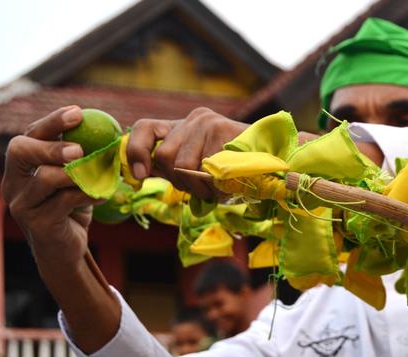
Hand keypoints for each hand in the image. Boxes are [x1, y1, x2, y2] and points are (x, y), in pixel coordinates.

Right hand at [2, 105, 100, 271]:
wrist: (66, 249)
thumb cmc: (70, 207)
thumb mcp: (72, 179)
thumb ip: (78, 158)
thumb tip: (107, 128)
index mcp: (20, 167)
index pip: (29, 135)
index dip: (52, 122)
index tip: (78, 112)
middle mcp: (13, 183)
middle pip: (19, 150)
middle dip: (52, 145)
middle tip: (79, 150)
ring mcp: (22, 204)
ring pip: (45, 177)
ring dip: (77, 174)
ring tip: (98, 176)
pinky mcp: (38, 223)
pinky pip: (64, 201)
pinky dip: (88, 194)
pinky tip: (102, 194)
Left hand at [127, 107, 247, 199]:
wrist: (272, 158)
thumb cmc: (232, 168)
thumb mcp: (197, 165)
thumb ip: (171, 167)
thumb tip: (139, 175)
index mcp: (181, 127)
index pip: (144, 129)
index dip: (135, 152)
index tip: (141, 177)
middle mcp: (193, 119)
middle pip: (165, 157)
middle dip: (179, 181)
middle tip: (200, 188)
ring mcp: (208, 123)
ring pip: (184, 166)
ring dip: (199, 187)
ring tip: (216, 187)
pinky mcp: (223, 129)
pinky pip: (205, 169)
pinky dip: (215, 185)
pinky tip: (228, 184)